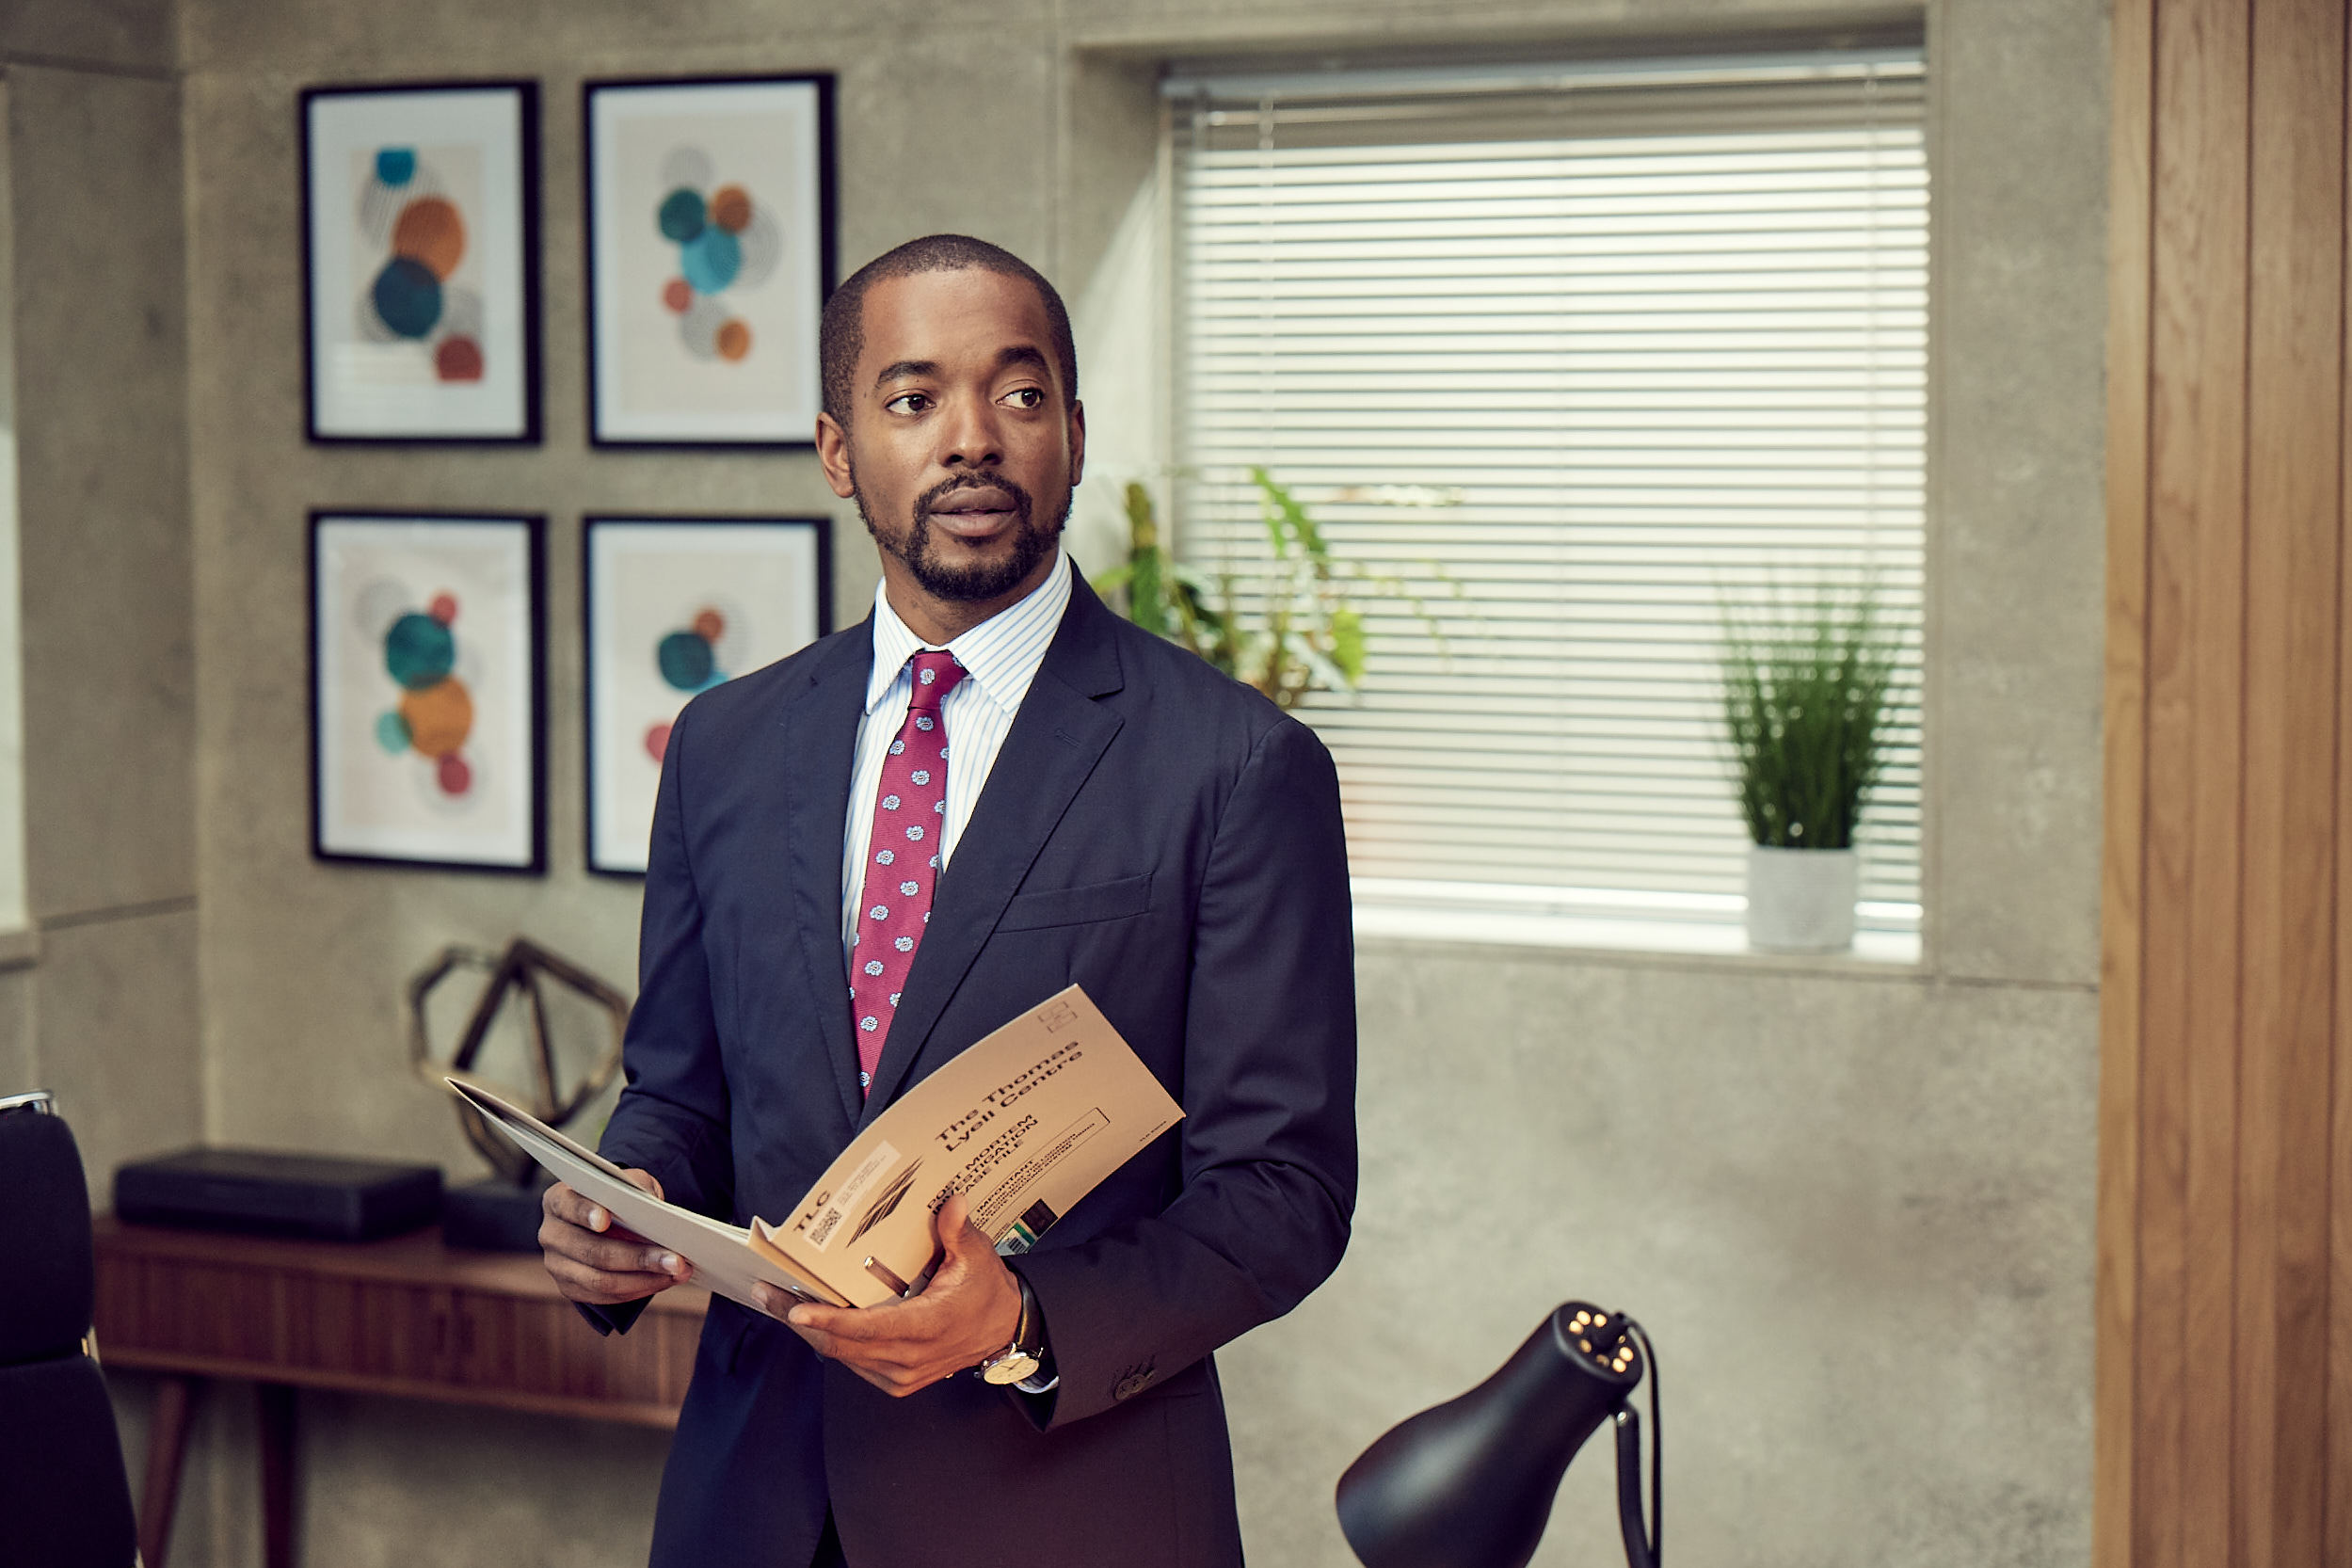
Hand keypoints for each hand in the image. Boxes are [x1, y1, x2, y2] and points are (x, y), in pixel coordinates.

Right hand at [540, 1169, 693, 1305]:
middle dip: (638, 1257)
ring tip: (677, 1272)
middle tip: (676, 1259)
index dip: (585, 1212)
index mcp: (558, 1200)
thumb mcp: (626, 1182)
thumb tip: (656, 1209)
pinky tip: (664, 1281)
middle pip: (592, 1251)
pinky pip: (605, 1296)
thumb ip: (636, 1188)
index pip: (568, 1206)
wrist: (601, 1219)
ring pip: (600, 1280)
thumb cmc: (616, 1196)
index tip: (606, 1218)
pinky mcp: (570, 1288)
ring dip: (644, 1279)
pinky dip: (638, 1290)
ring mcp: (557, 1265)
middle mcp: (551, 1234)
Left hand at [756, 1192, 1020, 1397]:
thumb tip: (951, 1203)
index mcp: (929, 1326)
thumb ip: (958, 1232)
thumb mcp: (978, 1256)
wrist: (1004, 1329)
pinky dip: (830, 1342)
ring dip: (809, 1331)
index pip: (869, 1328)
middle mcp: (911, 1357)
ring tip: (777, 1302)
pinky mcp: (896, 1380)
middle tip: (767, 1293)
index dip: (830, 1321)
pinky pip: (854, 1363)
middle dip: (799, 1321)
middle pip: (842, 1345)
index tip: (796, 1310)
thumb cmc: (986, 1290)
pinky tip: (809, 1321)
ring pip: (842, 1356)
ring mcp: (901, 1374)